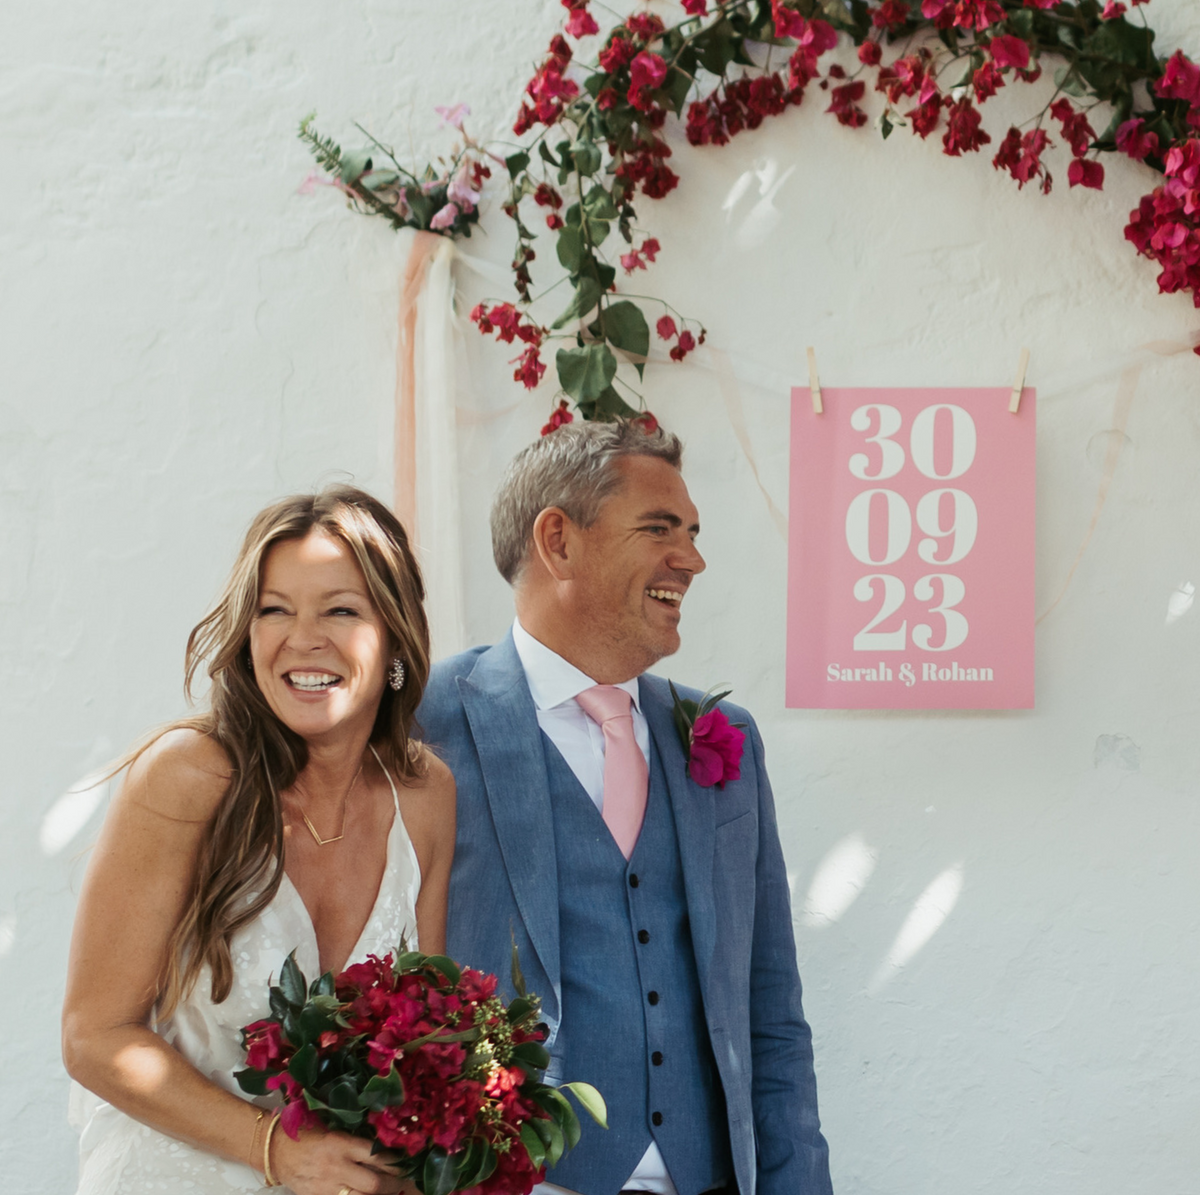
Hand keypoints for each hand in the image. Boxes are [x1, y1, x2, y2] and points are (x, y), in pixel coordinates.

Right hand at [271, 1124, 409, 1194]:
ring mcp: (326, 1188)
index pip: (376, 1155)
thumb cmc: (307, 1133)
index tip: (405, 1160)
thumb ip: (356, 1138)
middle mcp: (335, 1167)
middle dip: (392, 1184)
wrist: (276, 1150)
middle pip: (372, 1184)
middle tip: (403, 1181)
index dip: (395, 1160)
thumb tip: (384, 1143)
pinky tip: (365, 1194)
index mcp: (340, 1144)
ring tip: (389, 1191)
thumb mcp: (333, 1128)